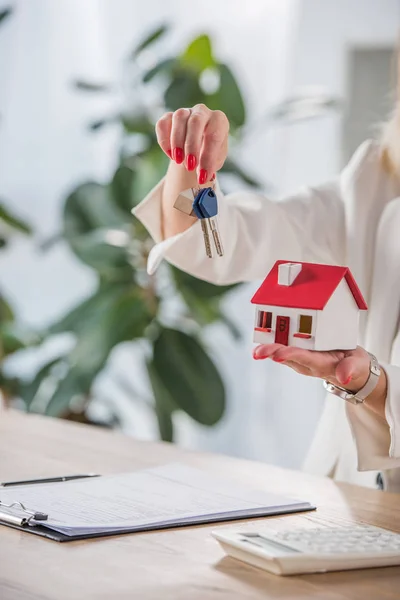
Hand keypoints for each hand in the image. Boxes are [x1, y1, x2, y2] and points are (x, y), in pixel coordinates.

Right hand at [155, 104, 228, 184]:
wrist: (198, 148)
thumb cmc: (209, 153)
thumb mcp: (215, 161)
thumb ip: (211, 166)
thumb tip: (204, 176)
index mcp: (219, 121)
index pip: (214, 135)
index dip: (207, 157)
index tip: (202, 176)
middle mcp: (203, 112)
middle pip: (195, 121)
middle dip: (191, 146)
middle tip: (189, 167)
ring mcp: (185, 112)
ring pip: (178, 118)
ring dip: (176, 141)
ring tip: (178, 161)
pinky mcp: (169, 117)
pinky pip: (162, 124)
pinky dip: (164, 140)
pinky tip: (170, 154)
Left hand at [253, 344, 386, 418]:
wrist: (352, 370)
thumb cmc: (355, 365)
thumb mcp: (358, 366)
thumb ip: (350, 370)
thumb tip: (343, 377)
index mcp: (321, 364)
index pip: (303, 358)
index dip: (290, 355)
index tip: (278, 355)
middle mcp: (307, 363)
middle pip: (287, 356)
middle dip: (272, 353)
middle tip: (257, 352)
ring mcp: (301, 358)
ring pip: (282, 351)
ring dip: (268, 347)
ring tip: (256, 344)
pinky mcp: (299, 352)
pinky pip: (283, 346)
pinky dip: (273, 339)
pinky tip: (262, 333)